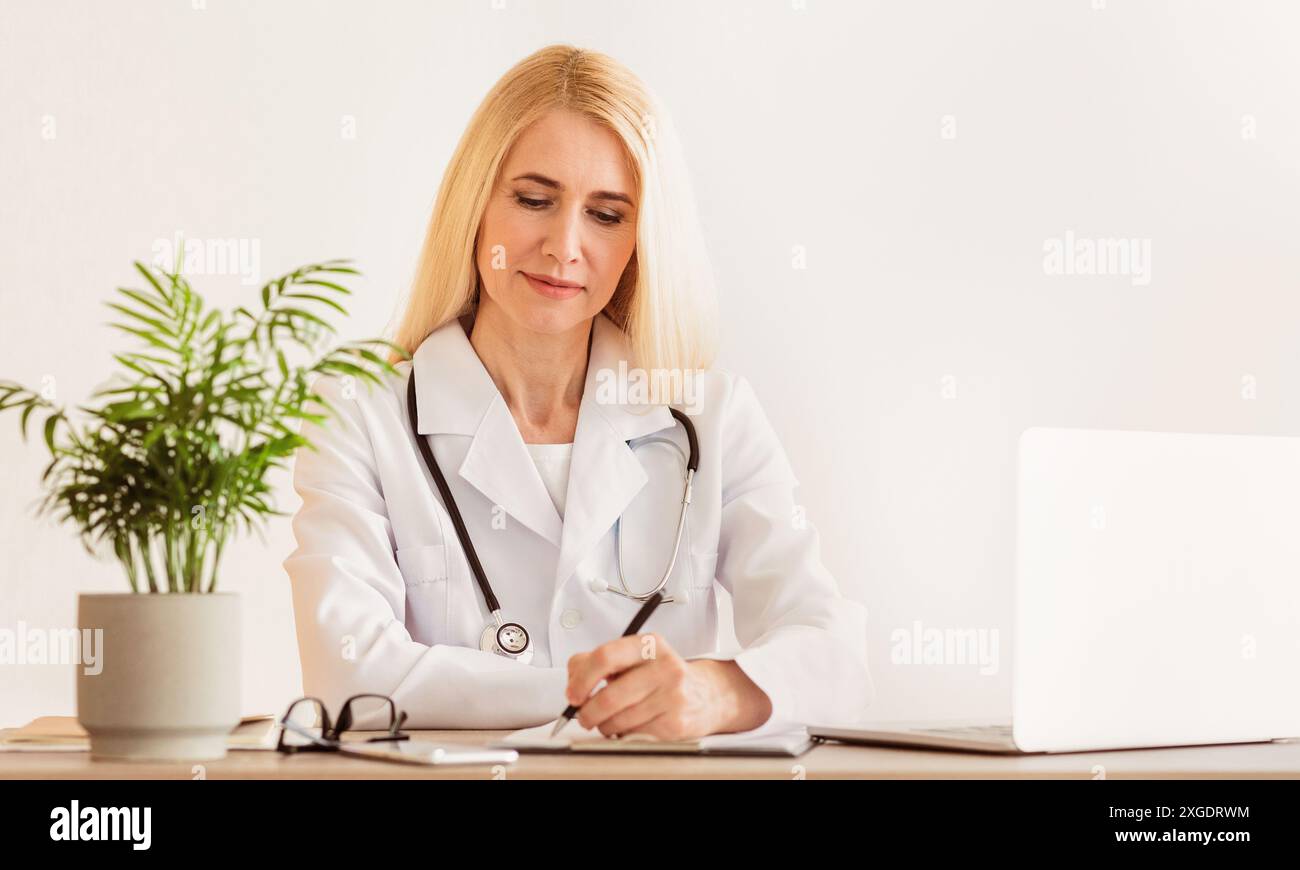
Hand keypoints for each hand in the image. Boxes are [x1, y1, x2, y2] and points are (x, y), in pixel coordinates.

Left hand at [564, 632, 772, 739]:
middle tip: (584, 716)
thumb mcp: (634, 657)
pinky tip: (631, 725)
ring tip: (610, 720)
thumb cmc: (661, 676)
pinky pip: (633, 735)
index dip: (582, 679)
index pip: (605, 657)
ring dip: (605, 726)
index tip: (573, 694)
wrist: (707, 695)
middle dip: (587, 712)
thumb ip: (597, 662)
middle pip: (608, 696)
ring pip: (618, 720)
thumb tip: (573, 684)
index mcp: (649, 644)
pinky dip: (623, 734)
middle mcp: (665, 667)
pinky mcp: (676, 723)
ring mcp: (673, 696)